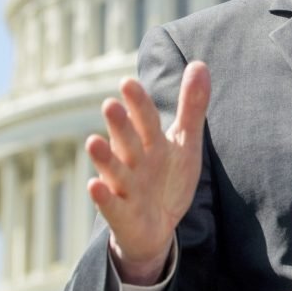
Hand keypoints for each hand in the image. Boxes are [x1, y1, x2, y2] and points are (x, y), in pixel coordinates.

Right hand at [85, 62, 210, 284]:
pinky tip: (94, 185)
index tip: (128, 82)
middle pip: (128, 141)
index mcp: (150, 143)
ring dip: (104, 157)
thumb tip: (199, 64)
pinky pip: (111, 205)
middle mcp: (133, 161)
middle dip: (120, 125)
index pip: (146, 120)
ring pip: (114, 170)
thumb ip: (192, 106)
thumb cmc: (168, 178)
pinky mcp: (122, 213)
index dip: (138, 104)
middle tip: (110, 104)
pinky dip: (103, 196)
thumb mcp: (185, 143)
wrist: (157, 226)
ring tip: (93, 141)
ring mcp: (125, 187)